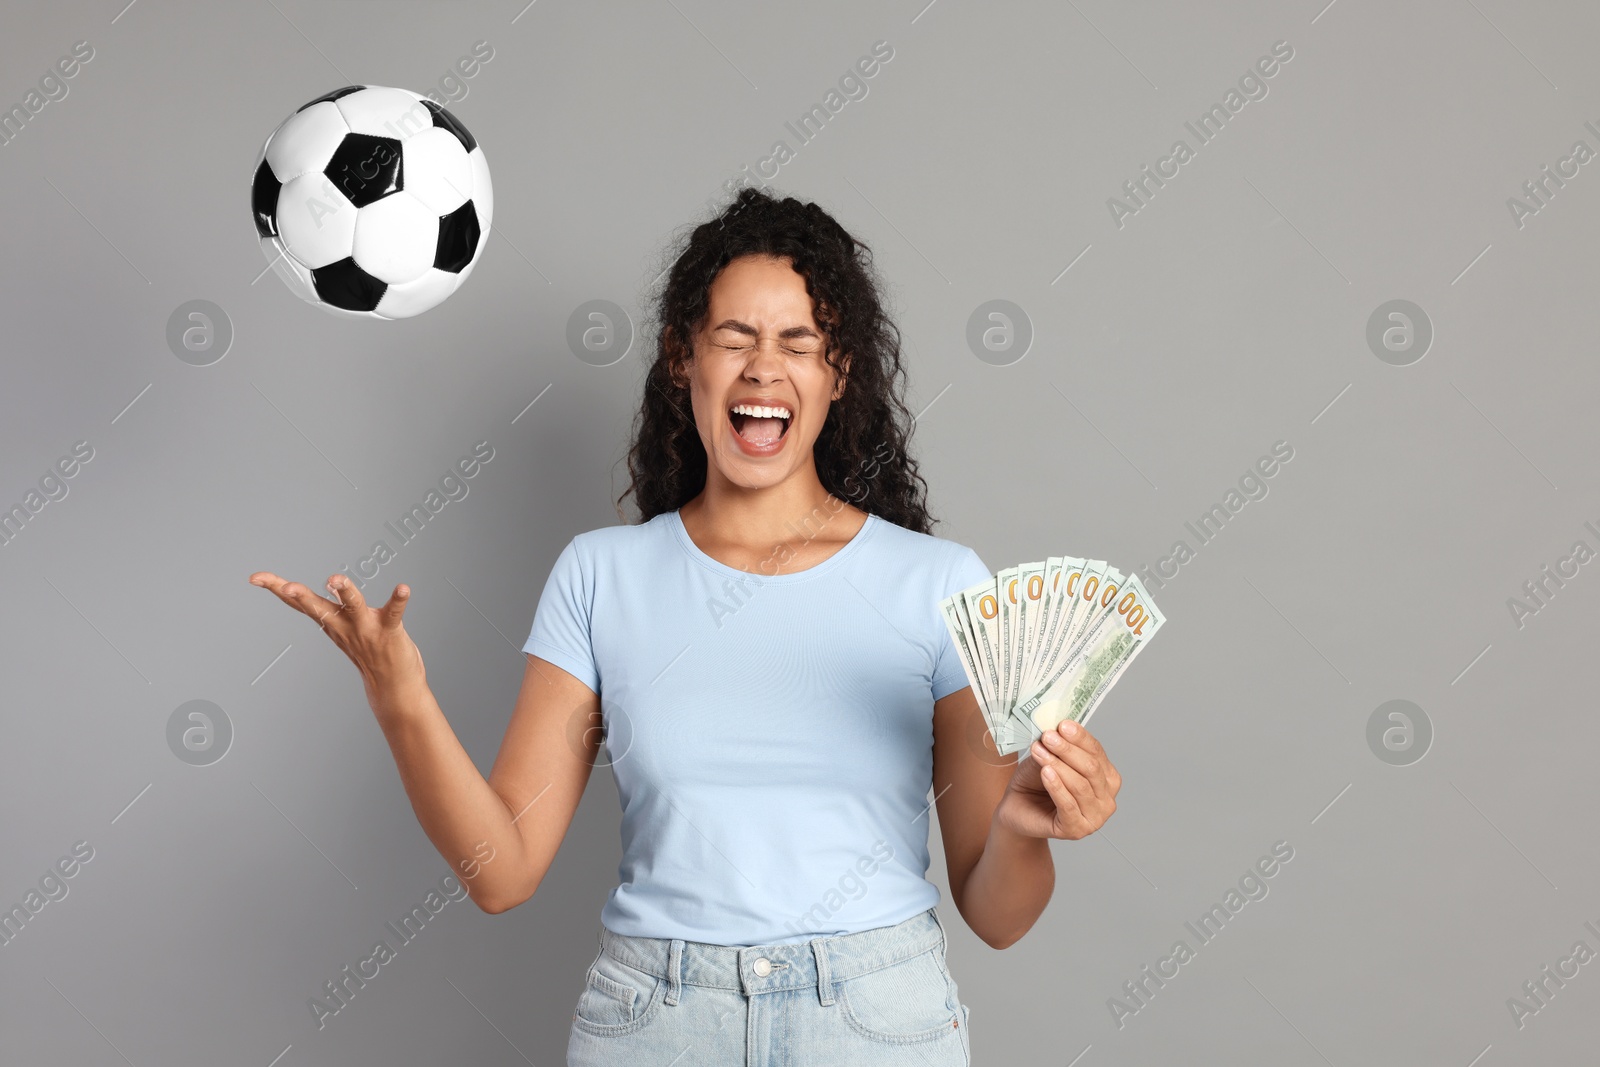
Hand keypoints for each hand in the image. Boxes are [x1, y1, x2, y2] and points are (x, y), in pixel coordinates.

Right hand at [248, 571, 425, 711]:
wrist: (393, 688)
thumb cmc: (371, 653)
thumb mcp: (348, 627)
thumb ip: (338, 605)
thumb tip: (330, 583)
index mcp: (332, 622)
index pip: (300, 603)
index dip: (277, 589)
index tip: (255, 577)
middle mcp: (345, 625)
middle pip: (318, 607)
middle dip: (301, 596)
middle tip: (287, 587)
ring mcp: (367, 629)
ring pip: (352, 605)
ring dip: (344, 591)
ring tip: (335, 578)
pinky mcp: (390, 632)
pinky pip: (394, 613)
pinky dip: (399, 600)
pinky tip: (403, 588)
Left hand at [993, 719, 1120, 839]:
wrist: (1018, 808)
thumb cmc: (1036, 782)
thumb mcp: (1047, 758)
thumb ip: (1056, 747)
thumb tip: (1057, 730)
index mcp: (1107, 778)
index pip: (1097, 753)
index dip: (1081, 737)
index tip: (1063, 724)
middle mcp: (1107, 799)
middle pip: (1091, 768)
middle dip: (1068, 750)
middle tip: (1049, 736)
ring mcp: (1095, 818)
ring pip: (1080, 786)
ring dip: (1058, 765)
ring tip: (1039, 751)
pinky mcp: (1077, 830)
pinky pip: (1069, 805)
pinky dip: (1057, 787)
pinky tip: (1046, 773)